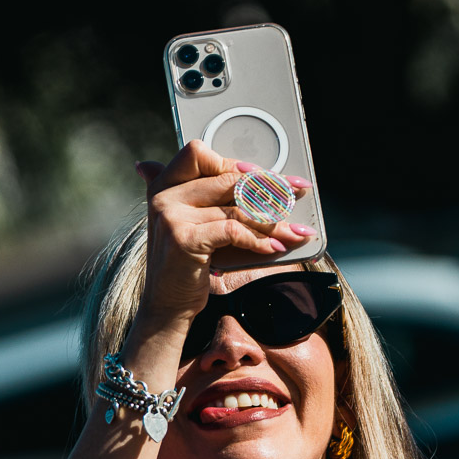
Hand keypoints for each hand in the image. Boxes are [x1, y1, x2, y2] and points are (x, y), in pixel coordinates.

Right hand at [131, 140, 311, 319]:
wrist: (168, 305)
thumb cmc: (188, 264)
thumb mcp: (195, 224)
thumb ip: (209, 197)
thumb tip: (251, 172)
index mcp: (163, 186)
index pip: (199, 154)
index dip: (234, 162)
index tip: (264, 175)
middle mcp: (163, 196)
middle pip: (226, 179)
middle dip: (268, 188)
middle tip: (295, 194)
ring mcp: (170, 217)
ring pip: (235, 207)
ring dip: (272, 220)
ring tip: (294, 231)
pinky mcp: (183, 239)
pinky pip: (233, 230)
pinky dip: (259, 240)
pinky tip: (274, 247)